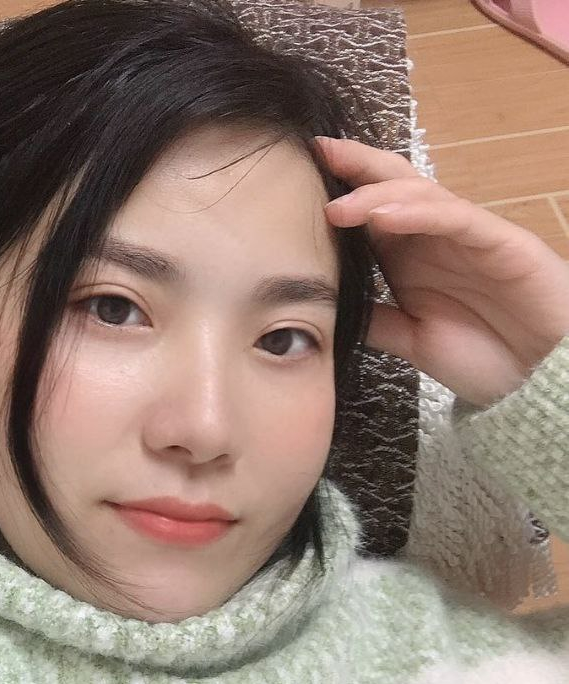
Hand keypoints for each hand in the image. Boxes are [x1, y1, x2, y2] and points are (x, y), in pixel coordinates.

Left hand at [317, 135, 568, 406]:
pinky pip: (455, 218)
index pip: (371, 210)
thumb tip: (325, 308)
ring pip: (420, 195)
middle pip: (393, 185)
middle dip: (355, 166)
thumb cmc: (486, 354)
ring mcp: (467, 235)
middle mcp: (436, 238)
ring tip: (338, 204)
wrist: (540, 377)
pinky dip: (418, 213)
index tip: (297, 176)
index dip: (339, 190)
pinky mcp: (498, 241)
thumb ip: (375, 320)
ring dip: (377, 194)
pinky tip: (383, 216)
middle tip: (315, 151)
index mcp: (412, 257)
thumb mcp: (413, 340)